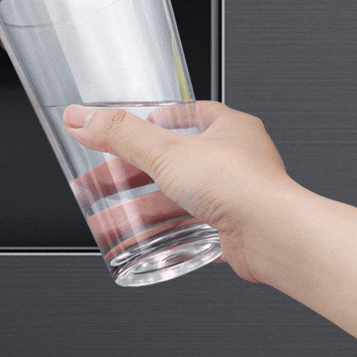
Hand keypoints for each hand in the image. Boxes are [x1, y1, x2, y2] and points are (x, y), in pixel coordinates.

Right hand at [63, 101, 294, 283]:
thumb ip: (119, 134)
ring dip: (138, 209)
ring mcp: (233, 196)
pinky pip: (187, 229)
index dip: (152, 121)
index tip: (125, 129)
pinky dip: (159, 235)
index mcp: (227, 128)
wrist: (275, 237)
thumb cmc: (241, 186)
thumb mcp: (166, 151)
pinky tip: (137, 241)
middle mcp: (233, 160)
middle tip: (97, 182)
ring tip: (105, 220)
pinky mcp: (230, 229)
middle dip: (129, 175)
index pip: (184, 115)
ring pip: (175, 200)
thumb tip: (80, 118)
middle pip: (169, 163)